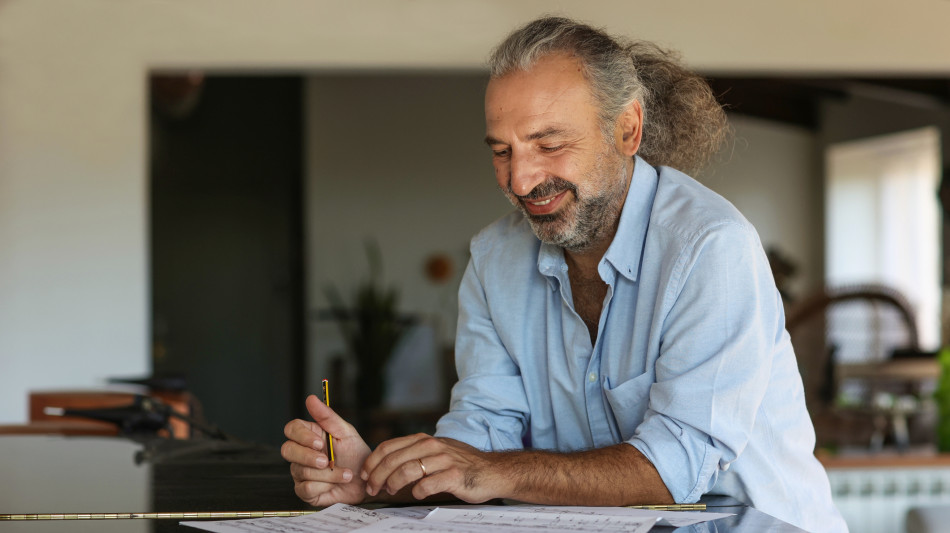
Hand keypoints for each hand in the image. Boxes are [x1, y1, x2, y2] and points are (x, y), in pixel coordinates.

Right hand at [281, 394, 370, 505]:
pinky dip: (325, 487)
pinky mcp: (305, 491)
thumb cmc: (356, 454)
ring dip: (327, 474)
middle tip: (327, 462)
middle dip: (308, 457)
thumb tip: (310, 398)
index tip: (320, 443)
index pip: (291, 429)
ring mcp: (301, 472)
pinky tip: (336, 484)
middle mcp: (301, 453)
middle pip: (287, 450)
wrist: (367, 481)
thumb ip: (327, 417)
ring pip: (301, 471)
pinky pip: (306, 489)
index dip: (302, 436)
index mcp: (309, 435)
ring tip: (346, 474)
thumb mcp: (346, 433)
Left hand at [360, 434, 502, 502]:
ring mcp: (444, 460)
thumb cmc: (462, 465)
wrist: (493, 471)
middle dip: (377, 475)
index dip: (372, 461)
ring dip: (393, 483)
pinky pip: (428, 485)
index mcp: (425, 440)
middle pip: (393, 459)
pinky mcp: (454, 476)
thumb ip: (415, 454)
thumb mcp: (437, 452)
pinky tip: (418, 495)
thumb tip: (386, 465)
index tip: (365, 474)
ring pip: (407, 470)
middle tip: (372, 488)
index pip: (389, 447)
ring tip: (389, 491)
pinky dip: (418, 492)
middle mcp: (433, 446)